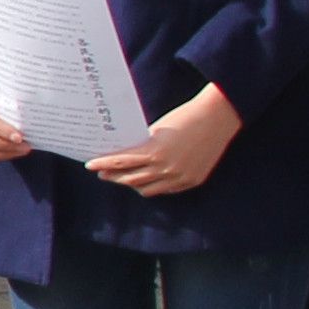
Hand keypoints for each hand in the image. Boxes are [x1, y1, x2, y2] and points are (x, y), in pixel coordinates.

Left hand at [84, 84, 243, 196]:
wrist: (218, 118)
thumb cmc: (185, 117)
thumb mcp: (158, 130)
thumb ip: (143, 145)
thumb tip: (124, 154)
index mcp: (154, 152)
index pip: (120, 162)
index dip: (103, 164)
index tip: (90, 164)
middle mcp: (166, 169)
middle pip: (131, 180)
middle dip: (114, 176)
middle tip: (102, 173)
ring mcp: (180, 178)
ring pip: (147, 190)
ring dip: (132, 185)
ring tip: (123, 178)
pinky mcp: (192, 181)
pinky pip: (166, 190)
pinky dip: (154, 187)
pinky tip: (147, 181)